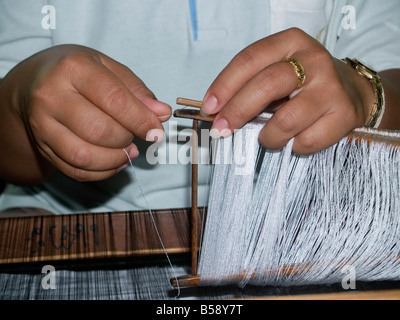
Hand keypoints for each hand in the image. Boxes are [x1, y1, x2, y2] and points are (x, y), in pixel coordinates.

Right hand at [5, 44, 170, 181]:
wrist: (34, 83)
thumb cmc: (79, 74)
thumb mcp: (109, 69)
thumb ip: (137, 91)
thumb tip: (162, 114)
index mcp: (73, 67)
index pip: (114, 99)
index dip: (141, 120)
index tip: (156, 131)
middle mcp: (51, 95)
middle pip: (100, 130)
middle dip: (127, 138)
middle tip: (135, 134)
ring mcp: (42, 124)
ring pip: (84, 156)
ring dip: (115, 160)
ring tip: (127, 151)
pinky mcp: (42, 146)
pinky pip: (75, 170)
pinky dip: (101, 172)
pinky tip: (114, 162)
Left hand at [201, 28, 374, 153]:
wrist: (353, 92)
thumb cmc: (304, 84)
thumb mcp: (278, 71)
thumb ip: (249, 85)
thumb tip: (216, 112)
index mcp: (290, 42)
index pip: (249, 60)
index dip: (224, 85)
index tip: (209, 108)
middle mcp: (312, 61)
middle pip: (265, 85)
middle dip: (237, 111)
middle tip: (221, 129)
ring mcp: (331, 88)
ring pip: (285, 121)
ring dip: (267, 137)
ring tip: (267, 138)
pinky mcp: (344, 115)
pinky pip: (306, 141)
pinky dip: (292, 147)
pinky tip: (294, 140)